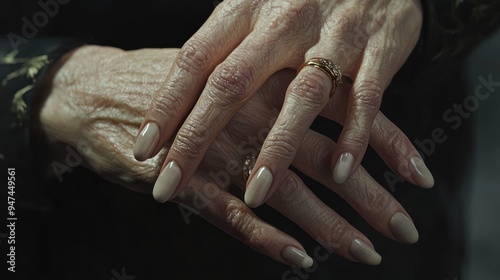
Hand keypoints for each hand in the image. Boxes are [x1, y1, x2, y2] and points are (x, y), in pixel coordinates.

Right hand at [38, 45, 421, 266]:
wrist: (98, 94)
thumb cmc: (172, 88)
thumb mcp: (230, 73)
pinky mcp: (186, 180)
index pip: (345, 114)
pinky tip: (296, 257)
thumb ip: (274, 91)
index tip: (420, 177)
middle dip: (370, 197)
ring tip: (365, 252)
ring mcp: (220, 150)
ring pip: (287, 193)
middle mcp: (253, 116)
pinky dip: (265, 237)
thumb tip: (322, 113)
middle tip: (404, 228)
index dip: (386, 144)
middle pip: (325, 160)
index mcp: (269, 85)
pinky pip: (232, 215)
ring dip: (329, 227)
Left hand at [135, 0, 431, 207]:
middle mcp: (283, 21)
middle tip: (170, 185)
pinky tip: (340, 171)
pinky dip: (354, 136)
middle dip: (197, 139)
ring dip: (277, 150)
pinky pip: (365, 98)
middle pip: (232, 85)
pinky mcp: (379, 49)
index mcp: (246, 7)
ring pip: (300, 97)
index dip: (166, 106)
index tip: (144, 149)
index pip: (195, 60)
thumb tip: (187, 86)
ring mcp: (332, 35)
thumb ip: (228, 39)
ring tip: (255, 196)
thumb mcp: (258, 1)